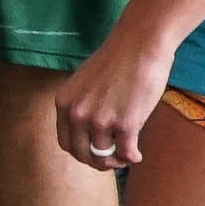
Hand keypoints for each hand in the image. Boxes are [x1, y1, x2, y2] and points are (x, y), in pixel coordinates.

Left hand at [46, 20, 180, 171]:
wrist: (140, 44)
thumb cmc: (117, 60)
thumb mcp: (84, 83)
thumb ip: (82, 106)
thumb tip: (90, 130)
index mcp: (64, 104)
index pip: (66, 143)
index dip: (81, 153)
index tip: (94, 153)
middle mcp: (77, 115)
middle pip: (82, 154)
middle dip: (97, 161)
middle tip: (112, 160)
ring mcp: (100, 120)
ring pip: (104, 156)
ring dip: (116, 160)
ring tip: (126, 155)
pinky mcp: (125, 123)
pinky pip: (125, 152)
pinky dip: (131, 157)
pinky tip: (137, 155)